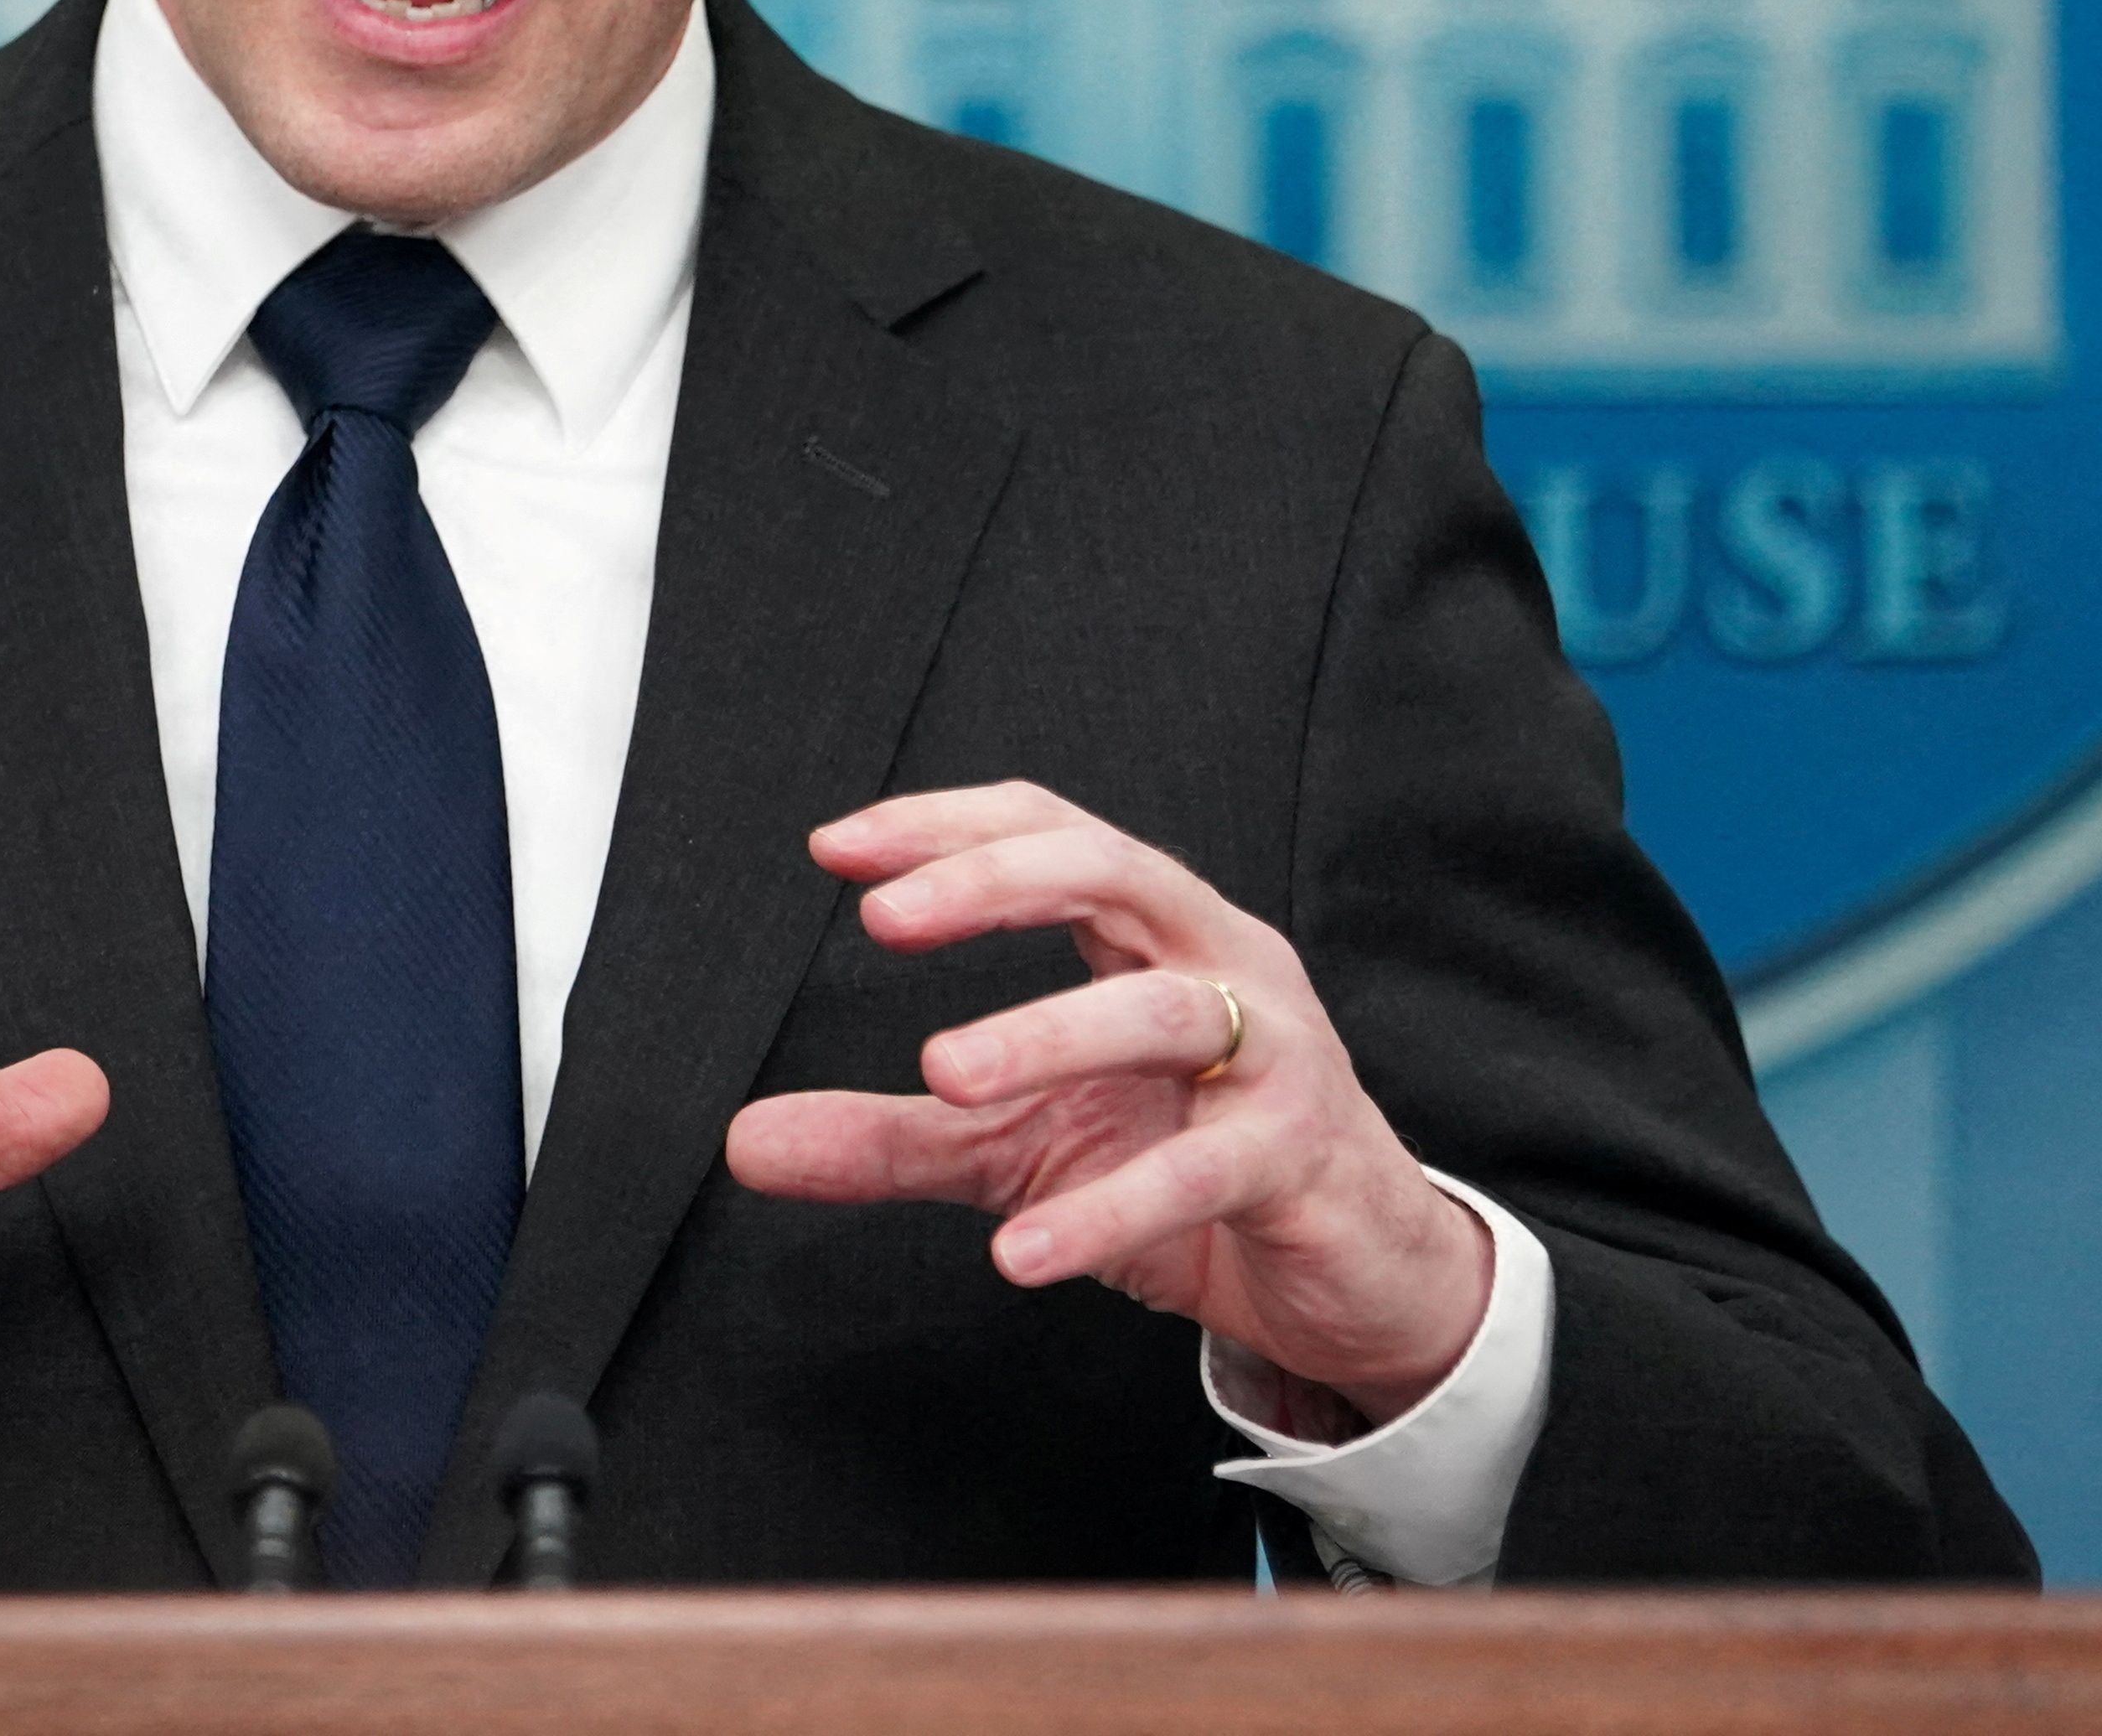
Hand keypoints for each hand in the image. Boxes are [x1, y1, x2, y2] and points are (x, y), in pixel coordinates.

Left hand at [722, 782, 1488, 1427]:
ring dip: (1044, 1035)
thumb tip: (747, 1140)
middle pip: (1108, 871)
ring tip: (941, 1076)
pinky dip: (1109, 1209)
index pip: (1049, 833)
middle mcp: (1220, 962)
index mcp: (1155, 932)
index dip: (944, 827)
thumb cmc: (1194, 1171)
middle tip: (885, 918)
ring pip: (1159, 1012)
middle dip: (991, 882)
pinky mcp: (1305, 1156)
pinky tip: (1025, 1248)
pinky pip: (1204, 1170)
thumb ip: (894, 1135)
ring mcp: (1275, 1052)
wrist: (1354, 1274)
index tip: (834, 849)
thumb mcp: (1024, 1146)